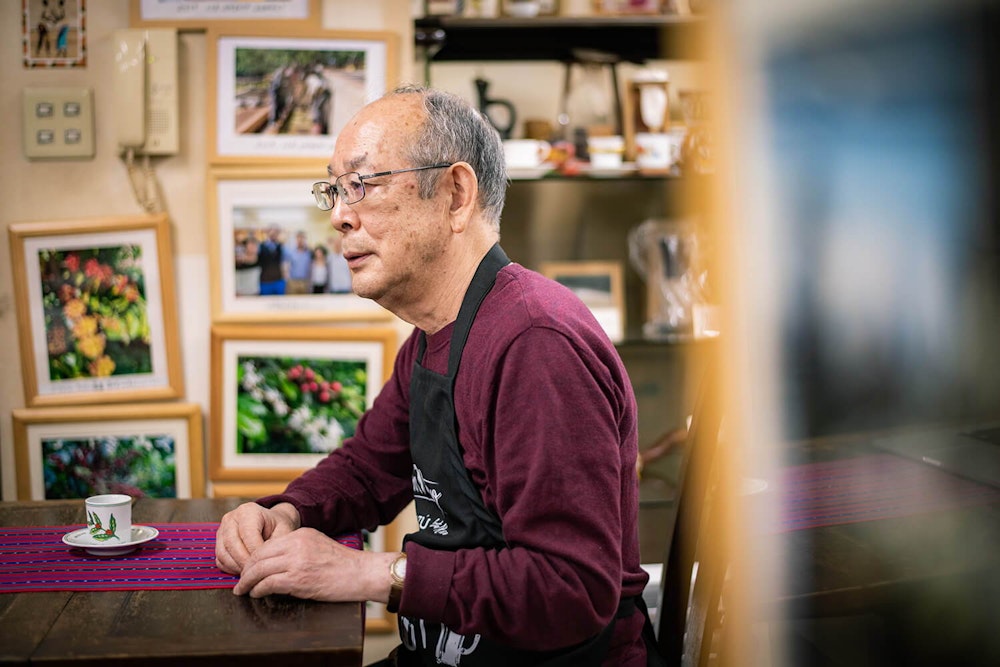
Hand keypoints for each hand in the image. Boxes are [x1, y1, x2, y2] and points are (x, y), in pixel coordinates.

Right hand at [215, 502, 299, 574]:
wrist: (270, 523)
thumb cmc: (277, 526)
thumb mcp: (284, 531)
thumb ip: (276, 544)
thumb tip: (267, 561)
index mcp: (248, 511)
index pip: (248, 535)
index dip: (256, 552)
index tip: (266, 563)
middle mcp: (231, 518)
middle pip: (231, 544)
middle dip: (245, 562)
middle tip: (257, 573)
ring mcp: (222, 530)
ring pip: (223, 554)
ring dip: (237, 567)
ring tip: (252, 573)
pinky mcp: (219, 542)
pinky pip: (220, 560)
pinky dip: (231, 569)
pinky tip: (245, 571)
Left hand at [233, 528, 397, 601]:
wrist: (361, 573)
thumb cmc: (344, 564)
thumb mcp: (318, 545)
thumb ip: (298, 548)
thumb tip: (275, 561)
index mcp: (301, 534)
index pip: (266, 545)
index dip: (252, 558)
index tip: (247, 568)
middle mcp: (296, 544)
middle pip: (259, 556)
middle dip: (245, 570)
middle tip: (239, 581)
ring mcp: (297, 561)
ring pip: (259, 570)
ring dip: (247, 582)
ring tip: (242, 590)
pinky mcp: (298, 579)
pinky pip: (268, 584)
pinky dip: (258, 590)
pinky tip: (256, 594)